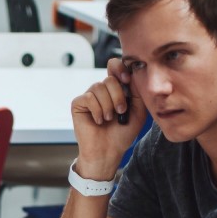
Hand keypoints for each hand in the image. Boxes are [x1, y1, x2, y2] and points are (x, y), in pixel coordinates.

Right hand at [70, 57, 147, 180]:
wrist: (109, 151)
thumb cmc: (123, 133)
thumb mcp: (138, 110)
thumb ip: (136, 90)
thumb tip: (130, 73)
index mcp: (115, 89)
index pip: (114, 66)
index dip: (120, 68)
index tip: (127, 79)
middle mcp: (101, 90)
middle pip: (109, 79)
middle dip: (118, 96)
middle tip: (120, 111)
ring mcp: (89, 97)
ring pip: (99, 88)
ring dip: (108, 106)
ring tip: (109, 119)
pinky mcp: (78, 104)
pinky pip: (89, 98)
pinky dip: (97, 111)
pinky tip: (98, 121)